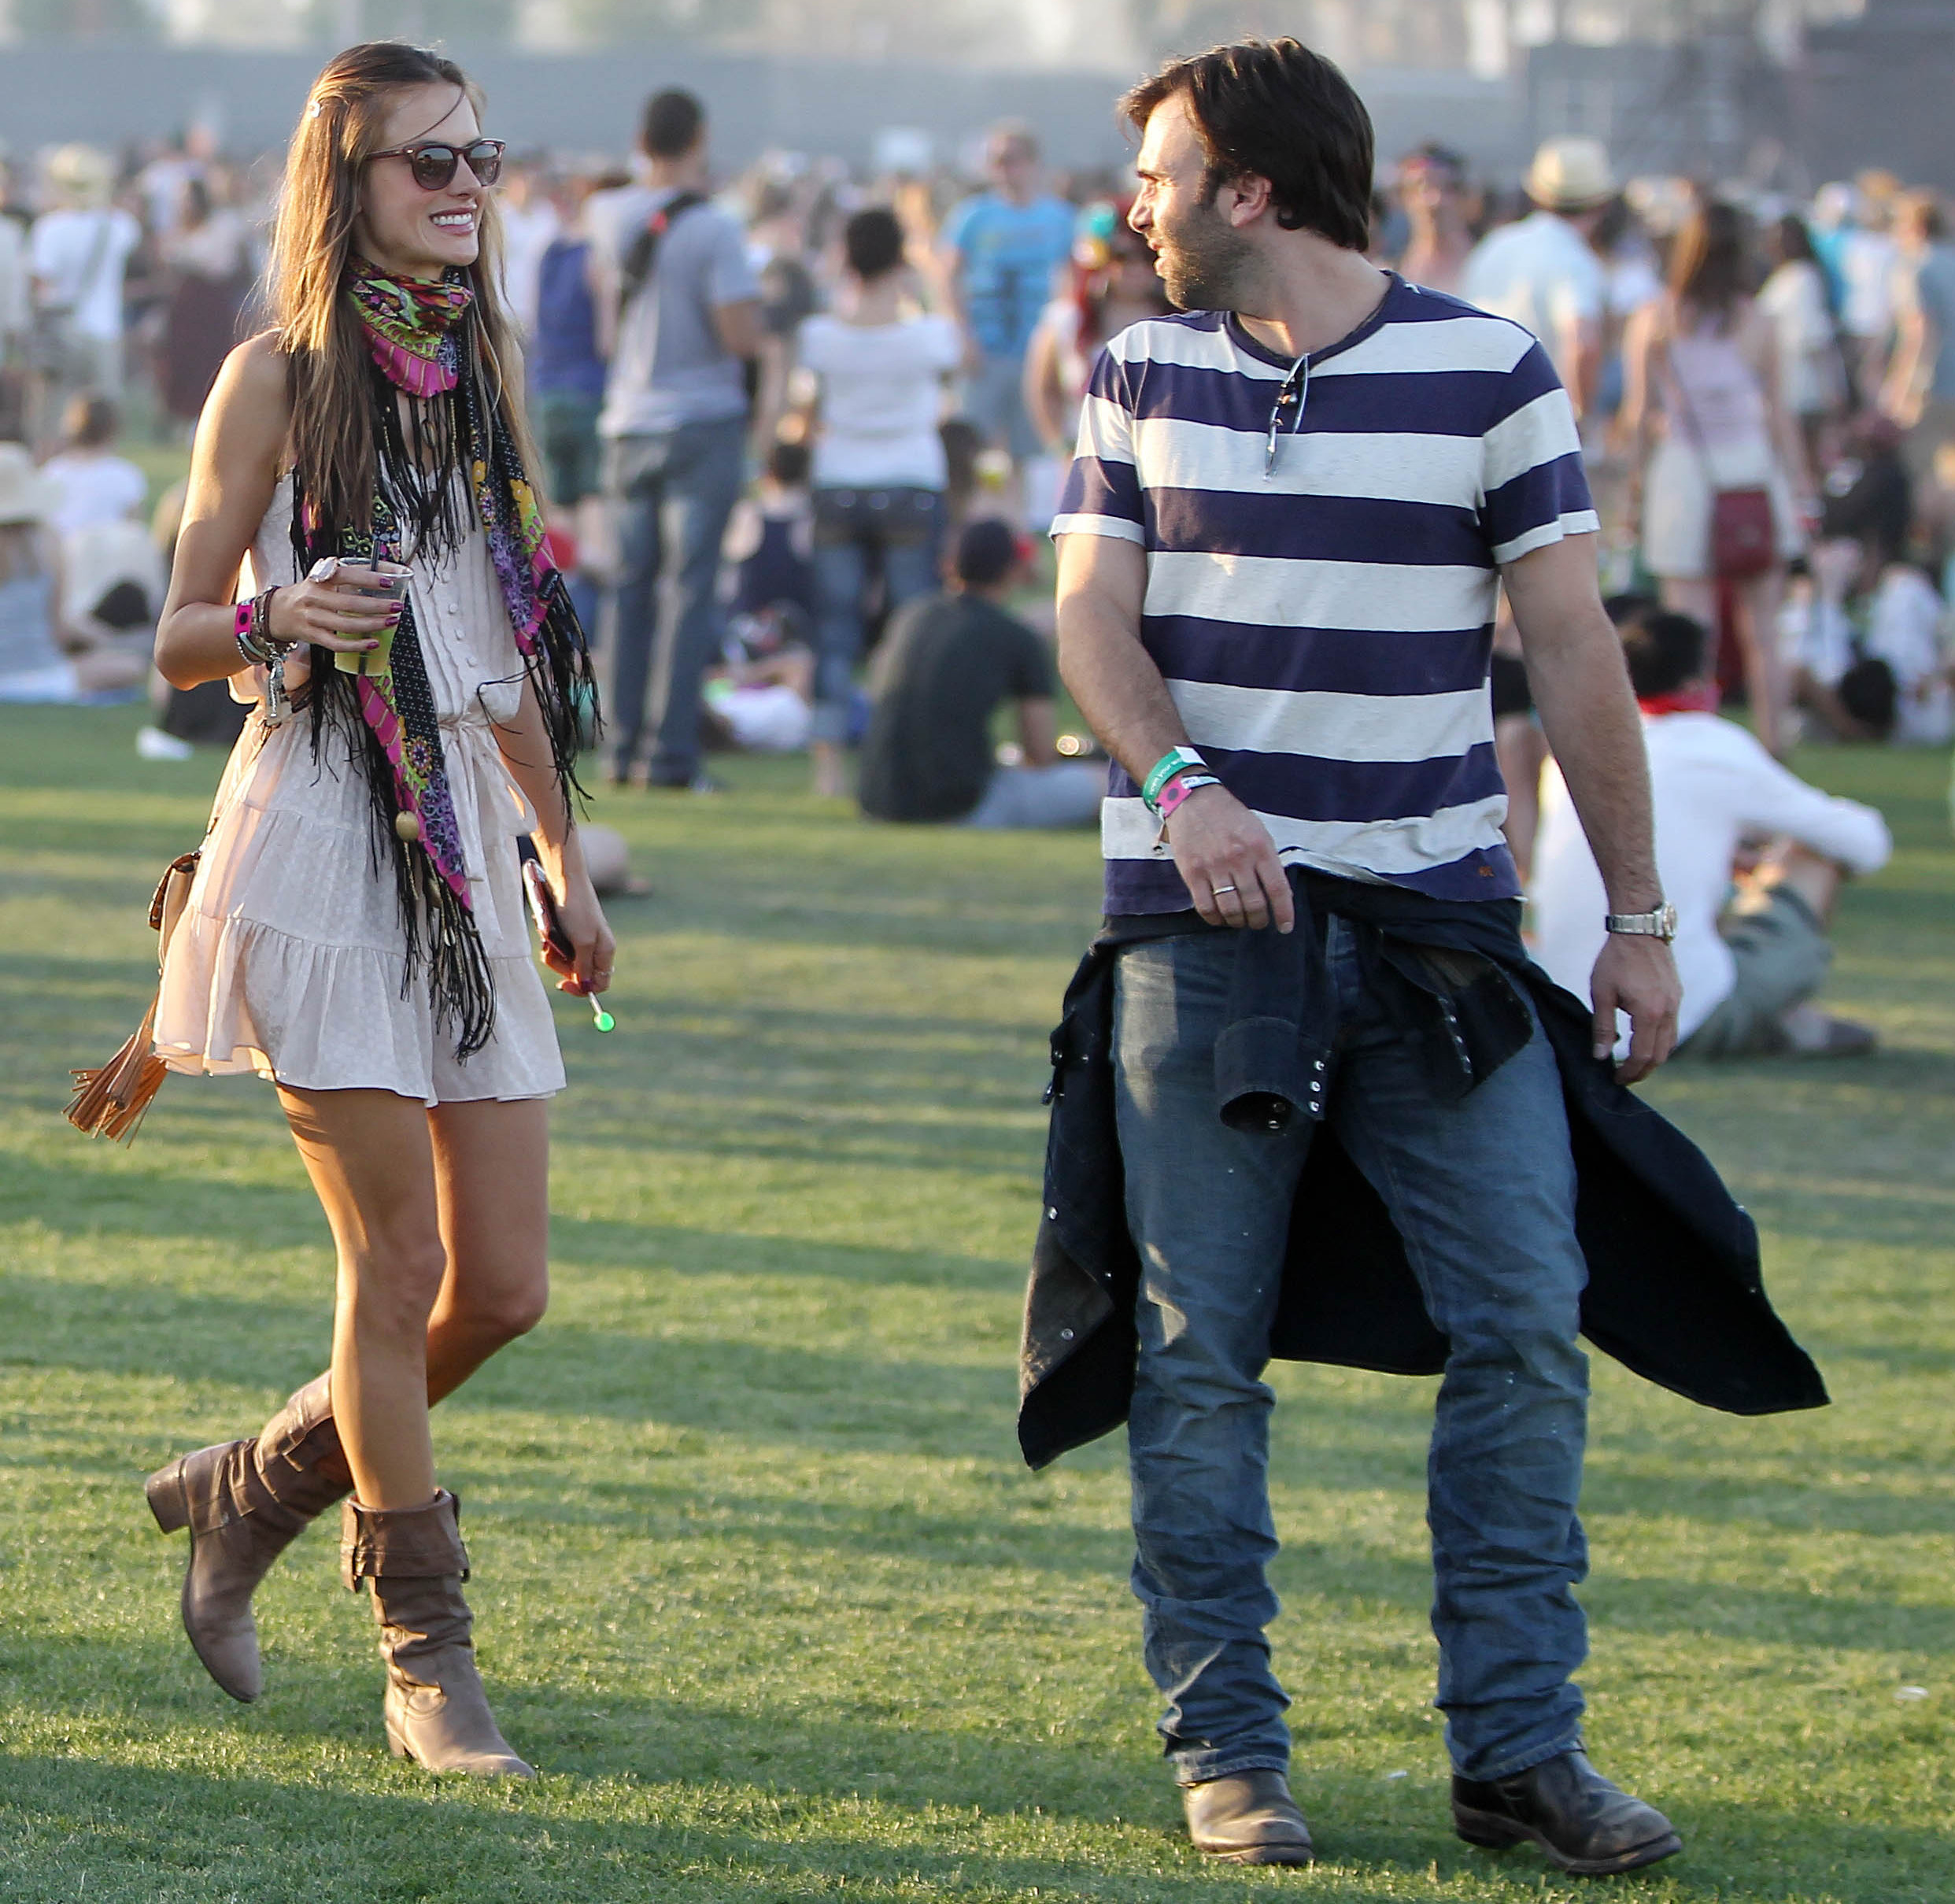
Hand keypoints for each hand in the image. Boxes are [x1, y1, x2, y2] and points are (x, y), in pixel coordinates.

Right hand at [266, 561, 406, 654]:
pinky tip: (373, 642)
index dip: (367, 579)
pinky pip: (336, 643)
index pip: (345, 575)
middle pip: (349, 603)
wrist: (277, 612)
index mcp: (319, 579)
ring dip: (372, 624)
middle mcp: (313, 597)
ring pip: (345, 624)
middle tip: (396, 607)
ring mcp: (311, 618)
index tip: (388, 582)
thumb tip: (387, 570)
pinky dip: (356, 645)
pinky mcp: (312, 636)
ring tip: (391, 622)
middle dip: (377, 606)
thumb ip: (349, 572)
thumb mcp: (323, 577)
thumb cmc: (309, 593)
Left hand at [543, 858, 615, 997]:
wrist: (565, 881)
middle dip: (561, 967)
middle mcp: (595, 949)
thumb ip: (584, 967)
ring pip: (565, 963)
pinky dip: (550, 943)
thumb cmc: (578, 910)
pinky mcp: (569, 934)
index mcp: (605, 952)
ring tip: (547, 938)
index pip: (599, 983)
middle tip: (551, 952)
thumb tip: (586, 987)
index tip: (562, 985)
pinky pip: (558, 949)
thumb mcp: (582, 942)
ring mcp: (581, 941)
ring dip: (553, 954)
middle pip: (578, 975)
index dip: (582, 989)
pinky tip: (546, 932)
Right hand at [1164, 784, 1292, 931]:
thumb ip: (1269, 860)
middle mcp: (1238, 858)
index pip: (1278, 889)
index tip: (1285, 927)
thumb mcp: (1258, 831)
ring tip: (1240, 921)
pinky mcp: (1192, 873)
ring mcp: (1214, 867)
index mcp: (1260, 847)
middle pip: (1255, 904)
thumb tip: (1281, 893)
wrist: (1193, 800)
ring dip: (1238, 922)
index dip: (1284, 913)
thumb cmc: (1229, 816)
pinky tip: (1220, 917)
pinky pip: (1205, 907)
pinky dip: (1215, 919)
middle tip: (1259, 922)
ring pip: (1231, 910)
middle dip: (1259, 921)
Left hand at [1589, 932, 1680, 1082]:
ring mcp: (1676, 1003)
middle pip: (1661, 1054)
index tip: (1615, 1078)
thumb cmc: (1616, 959)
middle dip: (1643, 1070)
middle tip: (1624, 1077)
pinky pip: (1672, 1027)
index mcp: (1650, 1013)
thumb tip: (1600, 1056)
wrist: (1640, 929)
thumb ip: (1601, 1026)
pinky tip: (1642, 1039)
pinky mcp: (1677, 995)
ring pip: (1670, 1042)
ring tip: (1632, 1063)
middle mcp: (1669, 1011)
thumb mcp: (1601, 993)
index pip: (1643, 1055)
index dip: (1629, 1071)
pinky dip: (1659, 1041)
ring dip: (1653, 1057)